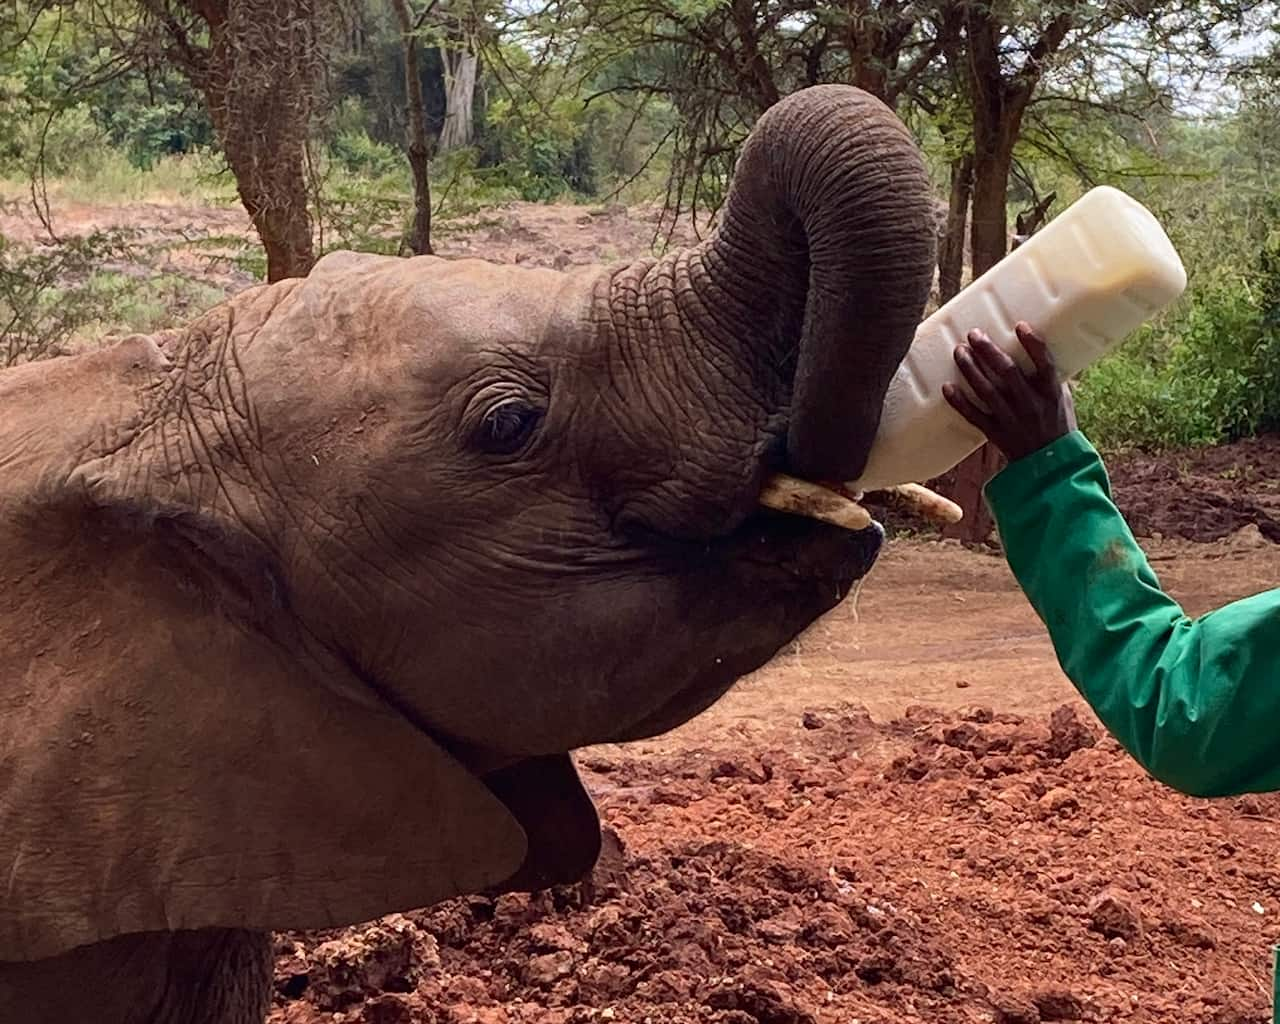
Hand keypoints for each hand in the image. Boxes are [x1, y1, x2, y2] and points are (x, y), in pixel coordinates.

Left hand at [942, 322, 1077, 462]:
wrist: (1051, 464)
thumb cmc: (1058, 425)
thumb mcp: (1062, 399)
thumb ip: (1047, 377)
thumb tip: (1036, 349)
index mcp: (1051, 393)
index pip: (1044, 364)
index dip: (1033, 344)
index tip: (1020, 326)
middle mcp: (1031, 404)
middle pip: (1008, 372)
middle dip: (988, 351)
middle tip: (974, 334)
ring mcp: (1012, 419)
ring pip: (987, 390)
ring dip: (970, 369)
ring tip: (959, 351)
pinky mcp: (996, 433)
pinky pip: (974, 416)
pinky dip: (960, 402)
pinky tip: (947, 387)